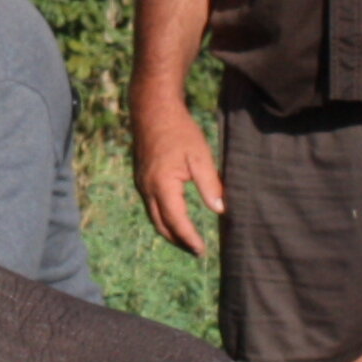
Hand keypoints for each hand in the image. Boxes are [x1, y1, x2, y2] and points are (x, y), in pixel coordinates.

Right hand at [132, 92, 225, 256]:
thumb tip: (220, 210)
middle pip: (161, 225)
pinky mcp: (141, 177)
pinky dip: (163, 217)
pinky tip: (174, 216)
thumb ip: (210, 185)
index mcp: (162, 186)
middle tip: (195, 251)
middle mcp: (147, 189)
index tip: (202, 251)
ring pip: (153, 216)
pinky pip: (150, 205)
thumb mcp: (200, 156)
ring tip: (186, 240)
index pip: (176, 222)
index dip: (189, 238)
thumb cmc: (179, 130)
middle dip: (178, 241)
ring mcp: (141, 183)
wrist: (152, 109)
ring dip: (169, 231)